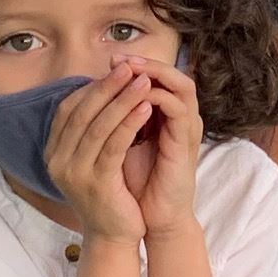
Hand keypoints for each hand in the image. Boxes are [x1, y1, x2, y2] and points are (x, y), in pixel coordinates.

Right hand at [43, 63, 156, 244]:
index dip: (92, 86)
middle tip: (130, 66)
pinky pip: (113, 145)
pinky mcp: (95, 183)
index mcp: (53, 151)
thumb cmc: (110, 190)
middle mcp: (56, 161)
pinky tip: (146, 107)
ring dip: (122, 99)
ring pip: (98, 126)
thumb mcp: (94, 156)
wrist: (114, 234)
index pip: (68, 108)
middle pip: (82, 112)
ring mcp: (73, 173)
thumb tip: (103, 86)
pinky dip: (130, 122)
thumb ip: (92, 127)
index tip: (116, 69)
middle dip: (107, 86)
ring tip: (143, 81)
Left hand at [119, 56, 202, 238]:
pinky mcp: (187, 142)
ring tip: (127, 69)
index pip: (159, 78)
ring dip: (154, 74)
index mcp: (168, 117)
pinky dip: (158, 97)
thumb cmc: (136, 183)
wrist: (154, 218)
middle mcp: (182, 118)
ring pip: (181, 84)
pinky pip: (178, 108)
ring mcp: (188, 128)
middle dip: (144, 63)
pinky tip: (135, 96)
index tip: (108, 62)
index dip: (136, 66)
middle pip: (171, 74)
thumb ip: (114, 121)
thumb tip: (89, 98)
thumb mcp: (121, 145)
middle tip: (117, 58)